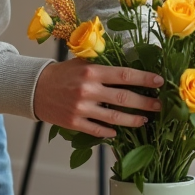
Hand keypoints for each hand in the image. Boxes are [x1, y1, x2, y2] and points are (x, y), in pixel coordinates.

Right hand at [33, 59, 162, 137]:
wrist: (34, 88)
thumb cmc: (62, 74)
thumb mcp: (81, 62)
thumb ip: (102, 64)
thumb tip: (129, 68)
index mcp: (92, 71)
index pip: (125, 75)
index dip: (145, 79)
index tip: (160, 81)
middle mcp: (88, 90)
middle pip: (125, 98)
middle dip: (146, 103)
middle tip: (160, 105)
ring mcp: (81, 108)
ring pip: (114, 118)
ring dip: (133, 120)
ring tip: (145, 120)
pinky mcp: (74, 122)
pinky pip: (97, 130)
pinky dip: (110, 132)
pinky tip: (119, 132)